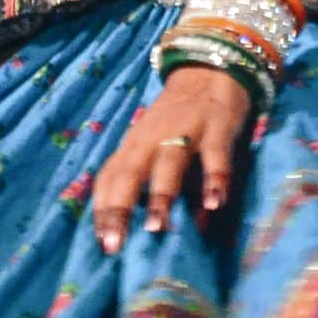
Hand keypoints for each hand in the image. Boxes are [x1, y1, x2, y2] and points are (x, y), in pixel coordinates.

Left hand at [91, 67, 252, 253]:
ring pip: (168, 163)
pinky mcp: (216, 128)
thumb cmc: (177, 121)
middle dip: (119, 209)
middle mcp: (152, 138)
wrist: (209, 70)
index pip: (109, 176)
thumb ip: (153, 185)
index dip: (103, 208)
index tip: (101, 243)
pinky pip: (215, 156)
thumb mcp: (156, 148)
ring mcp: (185, 130)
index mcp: (134, 145)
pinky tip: (213, 205)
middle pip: (129, 172)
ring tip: (155, 229)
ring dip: (160, 195)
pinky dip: (214, 179)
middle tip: (114, 246)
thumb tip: (156, 234)